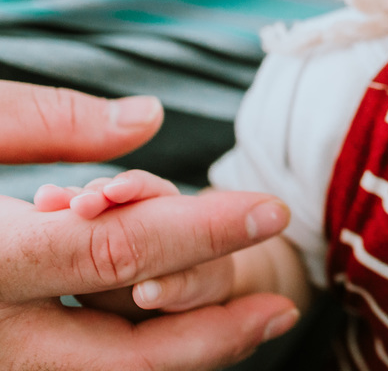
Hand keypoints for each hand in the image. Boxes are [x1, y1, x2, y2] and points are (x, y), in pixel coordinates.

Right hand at [0, 80, 299, 370]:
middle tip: (283, 309)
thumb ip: (49, 123)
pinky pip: (77, 365)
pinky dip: (135, 349)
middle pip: (120, 354)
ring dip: (183, 350)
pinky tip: (184, 325)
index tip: (272, 210)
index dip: (202, 234)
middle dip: (212, 335)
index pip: (113, 252)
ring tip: (255, 322)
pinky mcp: (0, 358)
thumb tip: (147, 118)